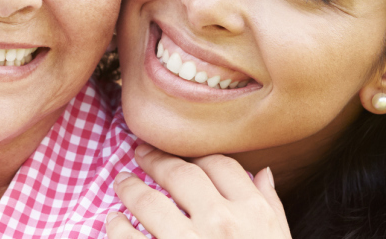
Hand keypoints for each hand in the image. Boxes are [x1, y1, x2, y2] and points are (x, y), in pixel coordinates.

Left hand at [107, 143, 290, 238]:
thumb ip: (271, 207)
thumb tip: (265, 174)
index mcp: (253, 213)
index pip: (221, 165)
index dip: (197, 156)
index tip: (182, 154)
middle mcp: (221, 221)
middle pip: (181, 174)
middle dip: (156, 160)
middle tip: (140, 154)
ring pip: (147, 200)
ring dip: (129, 188)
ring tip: (121, 184)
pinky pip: (127, 237)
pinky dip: (115, 225)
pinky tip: (114, 221)